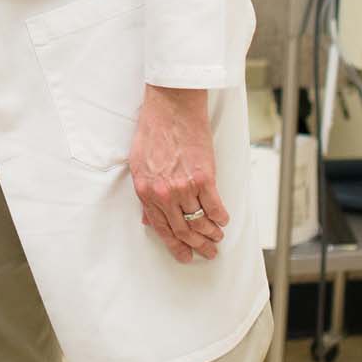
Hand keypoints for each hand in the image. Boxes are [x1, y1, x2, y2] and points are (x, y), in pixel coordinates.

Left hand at [130, 85, 229, 263]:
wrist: (171, 106)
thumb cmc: (153, 128)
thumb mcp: (138, 162)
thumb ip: (145, 192)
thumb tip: (148, 217)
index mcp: (145, 190)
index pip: (161, 227)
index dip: (175, 245)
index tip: (184, 254)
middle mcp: (163, 193)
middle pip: (182, 229)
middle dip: (196, 245)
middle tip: (207, 252)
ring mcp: (184, 187)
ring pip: (200, 222)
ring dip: (211, 234)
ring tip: (217, 239)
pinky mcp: (204, 178)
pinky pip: (215, 208)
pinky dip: (221, 218)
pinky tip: (223, 221)